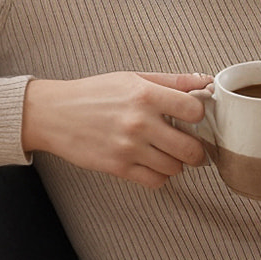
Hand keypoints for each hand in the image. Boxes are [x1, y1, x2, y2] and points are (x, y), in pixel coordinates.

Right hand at [20, 71, 209, 188]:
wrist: (54, 114)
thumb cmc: (94, 93)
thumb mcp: (132, 78)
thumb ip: (172, 81)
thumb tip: (205, 81)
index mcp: (145, 95)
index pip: (195, 111)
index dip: (198, 116)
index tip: (191, 118)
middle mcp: (139, 122)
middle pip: (191, 149)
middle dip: (195, 149)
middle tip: (189, 145)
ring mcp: (129, 147)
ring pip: (175, 168)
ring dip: (175, 163)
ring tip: (165, 152)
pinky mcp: (118, 167)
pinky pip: (156, 181)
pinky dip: (159, 176)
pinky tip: (152, 164)